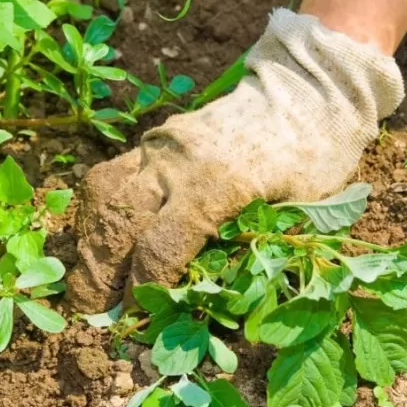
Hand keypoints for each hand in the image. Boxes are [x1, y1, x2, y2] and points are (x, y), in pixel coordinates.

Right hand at [62, 9, 404, 313]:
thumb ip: (254, 251)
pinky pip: (110, 176)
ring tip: (89, 276)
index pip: (159, 248)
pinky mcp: (154, 139)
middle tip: (93, 309)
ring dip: (89, 240)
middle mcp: (176, 163)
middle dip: (99, 273)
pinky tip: (101, 237)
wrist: (309, 87)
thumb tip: (207, 302)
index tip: (134, 318)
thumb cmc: (317, 156)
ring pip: (103, 196)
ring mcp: (159, 147)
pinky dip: (99, 212)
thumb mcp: (302, 212)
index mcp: (217, 186)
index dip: (142, 290)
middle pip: (117, 224)